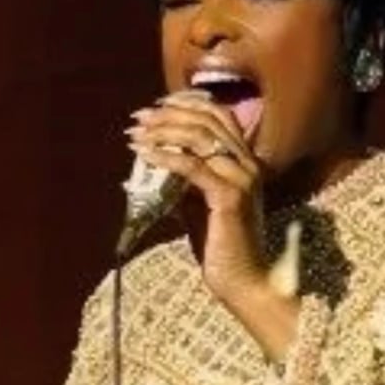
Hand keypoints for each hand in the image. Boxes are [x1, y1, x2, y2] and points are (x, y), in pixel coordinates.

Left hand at [127, 91, 298, 356]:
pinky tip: (144, 155)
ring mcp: (242, 178)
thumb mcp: (195, 205)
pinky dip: (165, 157)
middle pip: (207, 119)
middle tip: (138, 119)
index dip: (186, 104)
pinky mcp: (230, 196)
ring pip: (199, 138)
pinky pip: (192, 167)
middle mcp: (248, 163)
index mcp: (245, 161)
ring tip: (136, 135)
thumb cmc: (219, 245)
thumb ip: (180, 182)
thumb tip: (150, 164)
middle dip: (168, 114)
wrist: (242, 280)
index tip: (154, 108)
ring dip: (162, 132)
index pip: (220, 115)